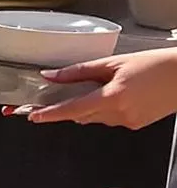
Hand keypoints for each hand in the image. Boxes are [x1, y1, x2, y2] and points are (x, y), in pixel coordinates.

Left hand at [24, 50, 176, 132]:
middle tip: (54, 97)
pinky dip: (104, 108)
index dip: (49, 114)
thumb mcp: (113, 63)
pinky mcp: (136, 124)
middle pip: (80, 114)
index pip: (71, 110)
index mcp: (112, 97)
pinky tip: (115, 94)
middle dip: (67, 107)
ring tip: (98, 87)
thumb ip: (79, 71)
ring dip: (87, 106)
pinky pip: (110, 118)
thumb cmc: (155, 64)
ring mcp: (128, 122)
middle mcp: (119, 114)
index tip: (32, 116)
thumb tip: (52, 75)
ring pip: (95, 117)